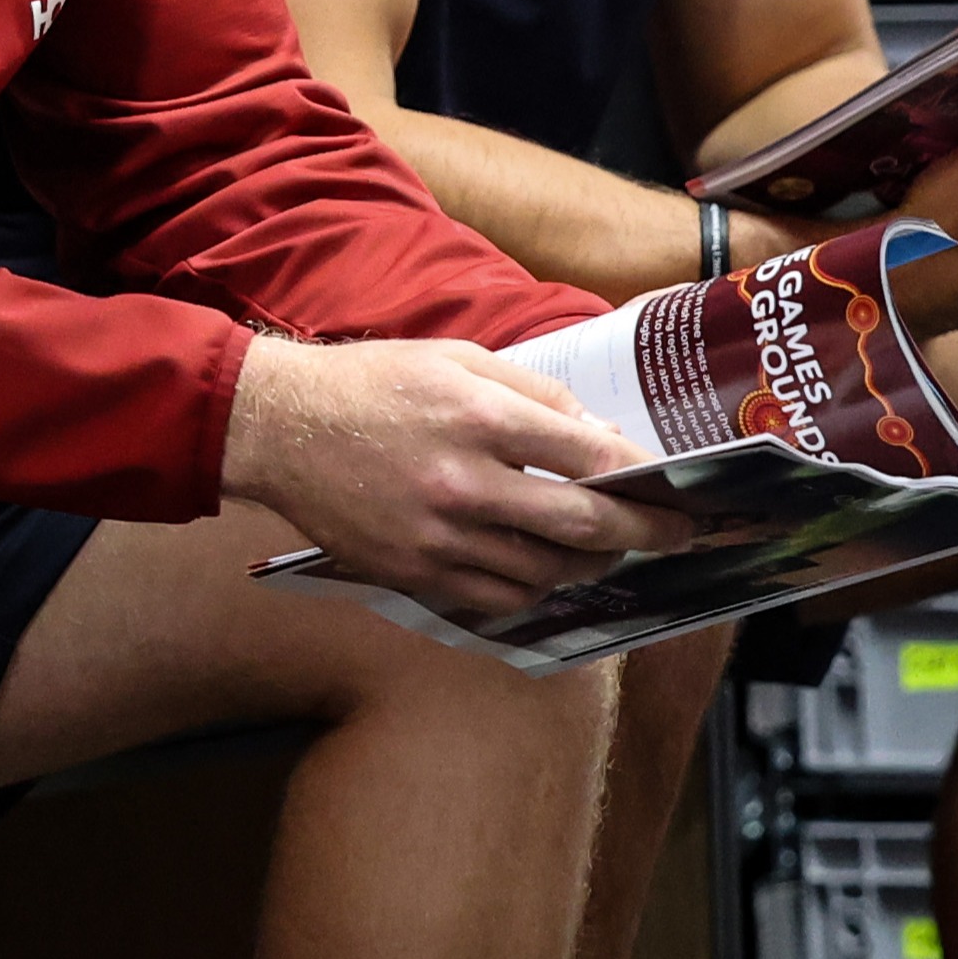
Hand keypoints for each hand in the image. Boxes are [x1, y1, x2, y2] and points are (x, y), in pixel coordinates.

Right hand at [219, 335, 695, 614]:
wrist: (280, 429)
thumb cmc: (374, 384)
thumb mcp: (461, 361)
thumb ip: (539, 396)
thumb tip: (601, 441)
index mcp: (479, 417)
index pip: (589, 459)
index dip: (643, 479)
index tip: (673, 490)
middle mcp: (463, 484)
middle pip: (583, 526)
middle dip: (644, 534)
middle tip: (677, 535)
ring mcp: (438, 538)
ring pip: (546, 573)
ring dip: (589, 564)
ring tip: (603, 549)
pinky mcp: (414, 574)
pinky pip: (497, 597)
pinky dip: (533, 587)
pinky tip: (542, 566)